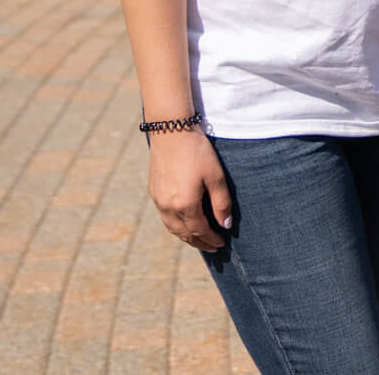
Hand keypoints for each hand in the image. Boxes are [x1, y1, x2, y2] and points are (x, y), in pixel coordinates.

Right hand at [146, 131, 233, 249]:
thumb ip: (221, 203)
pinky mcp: (153, 191)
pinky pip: (164, 217)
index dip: (211, 239)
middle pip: (184, 233)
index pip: (200, 230)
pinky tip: (183, 223)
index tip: (222, 244)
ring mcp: (158, 200)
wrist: (172, 131)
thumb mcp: (216, 177)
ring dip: (185, 236)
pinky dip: (175, 226)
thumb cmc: (198, 152)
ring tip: (198, 239)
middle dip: (199, 242)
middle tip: (212, 247)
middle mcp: (167, 207)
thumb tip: (225, 225)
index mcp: (184, 205)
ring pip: (172, 227)